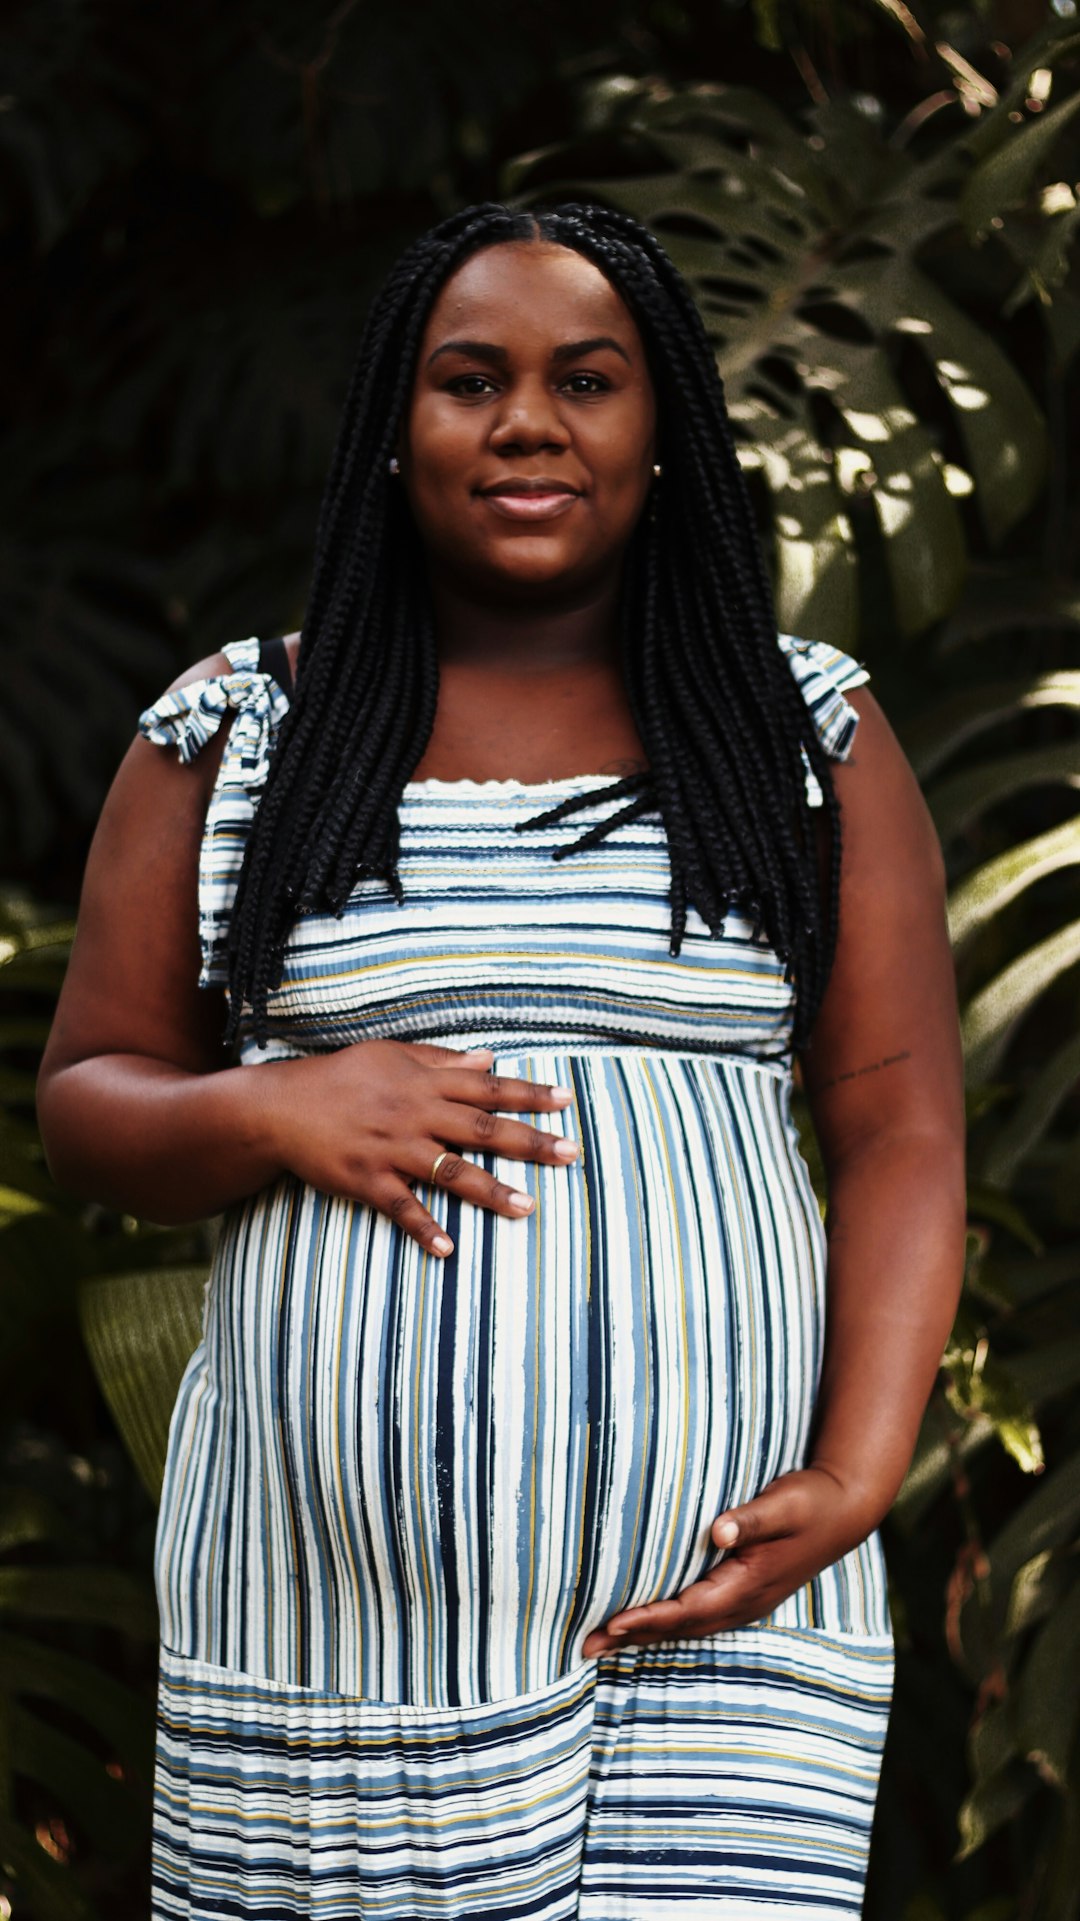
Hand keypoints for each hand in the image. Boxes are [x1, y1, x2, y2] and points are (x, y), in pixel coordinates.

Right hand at [261, 1039, 579, 1256]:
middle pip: (482, 1128)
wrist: (280, 1107)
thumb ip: (442, 1060)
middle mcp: (414, 1114)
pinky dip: (424, 1227)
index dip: (529, 1094)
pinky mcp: (366, 1180)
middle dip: (529, 1141)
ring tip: (528, 1207)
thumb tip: (489, 1058)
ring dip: (491, 1190)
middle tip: (571, 1153)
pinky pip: (401, 1207)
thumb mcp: (392, 1055)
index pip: (488, 1088)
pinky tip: (449, 1248)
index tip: (567, 1101)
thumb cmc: (341, 1077)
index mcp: (423, 1082)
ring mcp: (391, 1149)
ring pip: (450, 1171)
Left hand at [580, 1466, 879, 1656]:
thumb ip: (751, 1518)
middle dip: (633, 1636)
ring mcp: (745, 1602)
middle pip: (680, 1628)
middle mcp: (744, 1601)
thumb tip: (719, 1530)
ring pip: (687, 1628)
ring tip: (601, 1641)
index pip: (689, 1608)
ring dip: (644, 1635)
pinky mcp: (744, 1593)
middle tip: (584, 1644)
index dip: (650, 1617)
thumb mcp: (784, 1503)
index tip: (613, 1623)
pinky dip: (666, 1624)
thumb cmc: (810, 1500)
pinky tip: (642, 1624)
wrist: (844, 1509)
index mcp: (748, 1583)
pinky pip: (697, 1618)